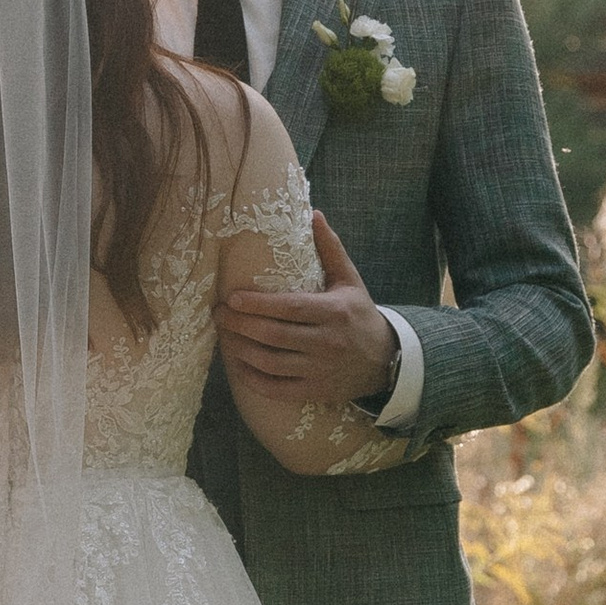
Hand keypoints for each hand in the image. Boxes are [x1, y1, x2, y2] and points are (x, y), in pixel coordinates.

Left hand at [216, 210, 398, 406]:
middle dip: (240, 326)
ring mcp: (319, 370)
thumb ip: (330, 248)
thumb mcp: (350, 280)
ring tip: (225, 336)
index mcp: (334, 312)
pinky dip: (253, 379)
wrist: (385, 361)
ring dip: (241, 351)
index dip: (258, 305)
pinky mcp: (314, 391)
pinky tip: (239, 365)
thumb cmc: (359, 315)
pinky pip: (276, 388)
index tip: (233, 298)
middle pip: (274, 336)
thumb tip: (313, 213)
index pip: (290, 308)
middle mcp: (326, 343)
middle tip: (220, 315)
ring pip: (271, 363)